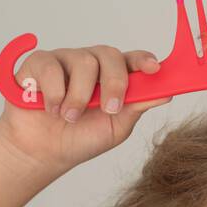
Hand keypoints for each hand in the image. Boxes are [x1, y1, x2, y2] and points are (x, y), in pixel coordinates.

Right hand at [0, 45, 172, 174]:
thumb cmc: (80, 138)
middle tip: (109, 109)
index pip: (132, 60)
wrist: (44, 152)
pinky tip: (51, 108)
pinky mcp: (40, 62)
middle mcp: (91, 64)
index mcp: (113, 77)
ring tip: (70, 117)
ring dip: (79, 96)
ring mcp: (65, 60)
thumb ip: (137, 107)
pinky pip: (51, 66)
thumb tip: (166, 93)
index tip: (154, 68)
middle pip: (110, 54)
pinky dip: (54, 93)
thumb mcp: (115, 128)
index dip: (144, 60)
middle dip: (114, 82)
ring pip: (82, 60)